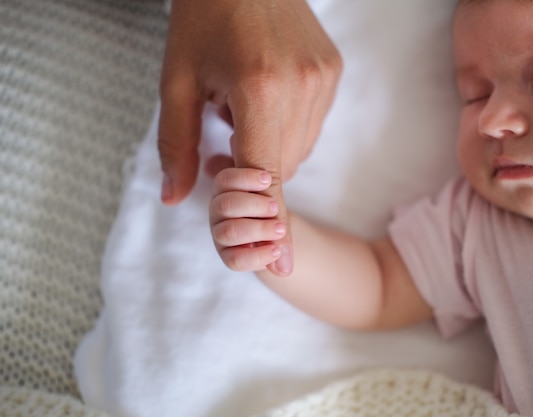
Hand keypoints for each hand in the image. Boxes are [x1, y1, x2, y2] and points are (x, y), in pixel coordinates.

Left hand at [158, 0, 341, 273]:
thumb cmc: (203, 17)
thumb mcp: (176, 80)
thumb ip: (176, 145)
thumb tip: (177, 199)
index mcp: (260, 90)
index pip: (264, 175)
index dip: (266, 220)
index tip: (276, 264)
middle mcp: (303, 88)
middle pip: (282, 168)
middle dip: (251, 167)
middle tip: (223, 129)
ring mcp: (325, 79)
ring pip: (298, 149)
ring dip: (270, 144)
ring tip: (244, 98)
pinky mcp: (333, 72)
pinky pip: (311, 125)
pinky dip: (287, 124)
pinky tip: (266, 91)